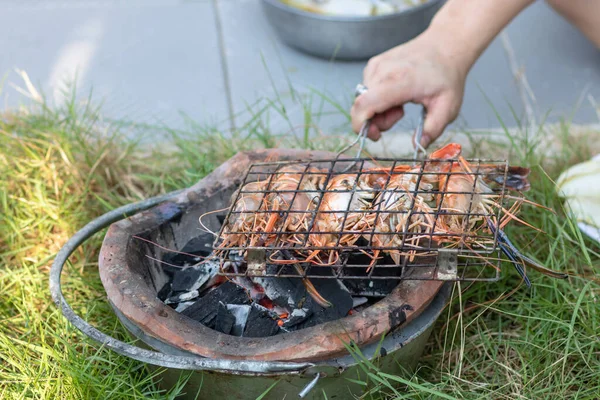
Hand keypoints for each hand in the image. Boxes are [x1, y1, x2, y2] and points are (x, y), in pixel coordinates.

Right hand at [351, 31, 468, 147]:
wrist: (445, 47)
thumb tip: (419, 146)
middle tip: (398, 116)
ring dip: (378, 110)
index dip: (361, 125)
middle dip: (375, 120)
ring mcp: (376, 65)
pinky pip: (367, 90)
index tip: (375, 135)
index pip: (364, 104)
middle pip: (362, 106)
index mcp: (400, 81)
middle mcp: (383, 71)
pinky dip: (377, 98)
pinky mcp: (374, 64)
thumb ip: (433, 129)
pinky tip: (396, 94)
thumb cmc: (446, 77)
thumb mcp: (448, 107)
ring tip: (401, 104)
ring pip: (363, 99)